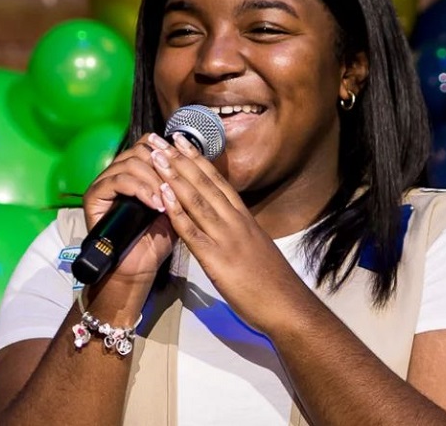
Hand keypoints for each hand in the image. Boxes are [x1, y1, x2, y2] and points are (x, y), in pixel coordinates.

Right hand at [81, 134, 178, 284]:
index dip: (168, 152)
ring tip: (166, 201)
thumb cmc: (156, 238)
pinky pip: (118, 181)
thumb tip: (194, 160)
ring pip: (130, 163)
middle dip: (163, 167)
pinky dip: (140, 190)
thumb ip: (179, 183)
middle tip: (175, 187)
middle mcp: (117, 171)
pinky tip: (155, 204)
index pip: (148, 144)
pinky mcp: (93, 196)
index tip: (186, 167)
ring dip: (153, 180)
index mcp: (134, 171)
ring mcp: (104, 182)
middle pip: (140, 150)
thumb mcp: (174, 206)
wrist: (138, 266)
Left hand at [152, 135, 313, 333]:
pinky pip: (192, 230)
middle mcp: (235, 221)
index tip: (181, 141)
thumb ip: (239, 233)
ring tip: (157, 156)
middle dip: (179, 159)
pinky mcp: (217, 259)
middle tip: (159, 139)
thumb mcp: (256, 249)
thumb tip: (224, 224)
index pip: (218, 181)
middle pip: (204, 183)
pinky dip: (176, 210)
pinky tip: (162, 194)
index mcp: (244, 218)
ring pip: (197, 199)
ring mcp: (226, 238)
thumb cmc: (274, 284)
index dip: (198, 159)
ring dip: (174, 176)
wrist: (288, 306)